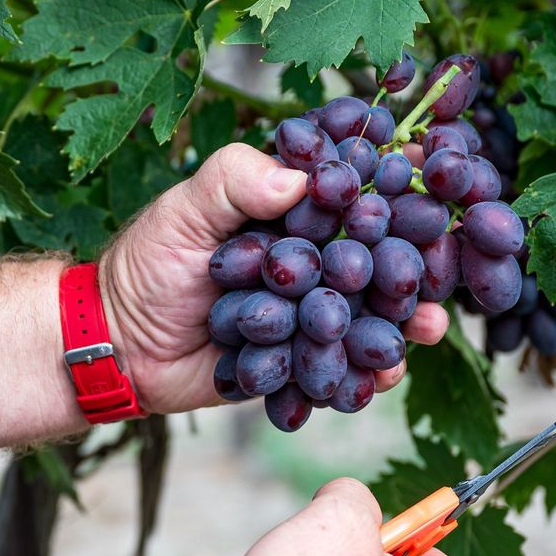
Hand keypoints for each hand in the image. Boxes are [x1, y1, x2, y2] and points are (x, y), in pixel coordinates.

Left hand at [100, 143, 450, 414]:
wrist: (119, 344)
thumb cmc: (146, 265)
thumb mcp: (184, 210)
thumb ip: (235, 181)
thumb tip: (300, 179)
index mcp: (287, 214)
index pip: (345, 200)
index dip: (383, 197)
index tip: (419, 195)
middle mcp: (307, 262)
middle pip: (370, 262)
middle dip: (408, 268)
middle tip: (436, 275)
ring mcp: (306, 313)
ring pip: (364, 318)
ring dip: (398, 324)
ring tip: (428, 330)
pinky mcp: (297, 361)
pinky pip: (336, 368)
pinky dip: (359, 374)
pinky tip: (380, 376)